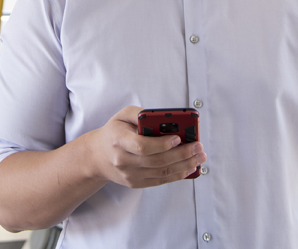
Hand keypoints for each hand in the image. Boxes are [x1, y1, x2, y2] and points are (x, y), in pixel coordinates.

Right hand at [85, 106, 206, 188]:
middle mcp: (123, 160)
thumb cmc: (114, 132)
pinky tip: (189, 168)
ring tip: (199, 157)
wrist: (97, 157)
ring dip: (184, 165)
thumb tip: (165, 119)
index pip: (142, 146)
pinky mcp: (136, 183)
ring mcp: (129, 175)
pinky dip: (177, 175)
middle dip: (181, 154)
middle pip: (157, 161)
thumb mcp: (122, 115)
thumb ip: (142, 113)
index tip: (178, 138)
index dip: (162, 144)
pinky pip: (160, 181)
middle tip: (198, 147)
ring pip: (161, 173)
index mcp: (119, 140)